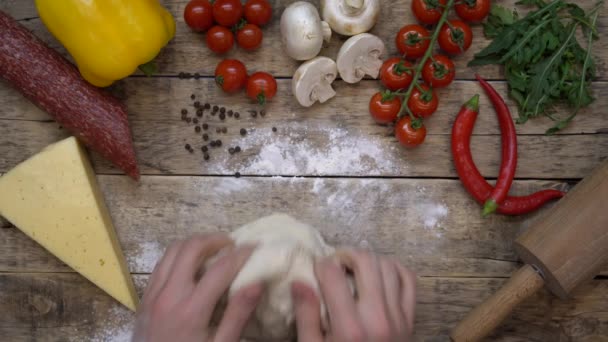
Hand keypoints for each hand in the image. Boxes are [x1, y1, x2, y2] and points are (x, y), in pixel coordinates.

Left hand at [132, 234, 262, 341]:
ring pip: (173, 250)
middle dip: (215, 240)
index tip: (255, 247)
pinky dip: (179, 255)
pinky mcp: (144, 297)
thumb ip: (238, 315)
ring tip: (214, 250)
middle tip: (232, 245)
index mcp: (191, 310)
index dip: (241, 254)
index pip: (220, 269)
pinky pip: (161, 264)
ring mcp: (152, 294)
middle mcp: (168, 295)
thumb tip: (257, 283)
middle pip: (191, 248)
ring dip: (195, 244)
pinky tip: (192, 265)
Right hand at [292, 249, 415, 341]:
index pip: (333, 274)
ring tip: (354, 269)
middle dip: (346, 254)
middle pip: (366, 261)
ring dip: (369, 260)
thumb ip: (306, 316)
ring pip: (388, 266)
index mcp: (349, 328)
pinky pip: (409, 280)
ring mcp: (398, 317)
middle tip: (335, 264)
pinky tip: (379, 273)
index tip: (316, 270)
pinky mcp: (410, 319)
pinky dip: (395, 269)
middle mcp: (377, 317)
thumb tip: (299, 281)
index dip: (321, 264)